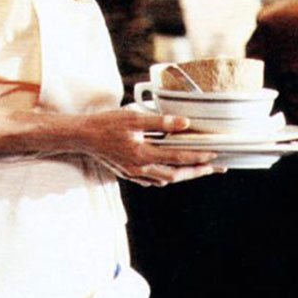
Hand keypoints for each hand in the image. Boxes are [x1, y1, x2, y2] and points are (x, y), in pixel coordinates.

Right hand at [76, 109, 221, 187]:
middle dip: (196, 171)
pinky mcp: (129, 173)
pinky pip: (152, 179)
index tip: (214, 154)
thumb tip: (184, 124)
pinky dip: (166, 176)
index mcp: (142, 154)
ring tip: (198, 168)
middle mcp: (139, 168)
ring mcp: (134, 173)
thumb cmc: (106, 124)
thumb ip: (160, 122)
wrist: (83, 136)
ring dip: (182, 174)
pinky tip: (171, 170)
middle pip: (175, 174)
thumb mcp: (133, 118)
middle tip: (214, 168)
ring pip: (165, 179)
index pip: (177, 158)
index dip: (197, 157)